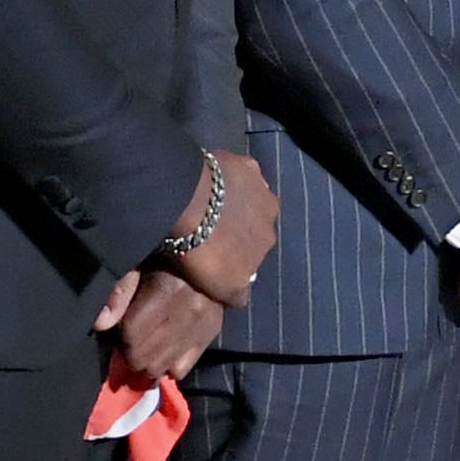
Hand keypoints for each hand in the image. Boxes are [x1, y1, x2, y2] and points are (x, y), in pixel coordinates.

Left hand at [110, 271, 224, 381]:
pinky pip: (180, 371)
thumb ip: (119, 295)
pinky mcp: (208, 339)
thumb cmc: (168, 264)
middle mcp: (185, 314)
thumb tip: (99, 325)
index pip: (131, 334)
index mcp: (165, 292)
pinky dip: (168, 367)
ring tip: (147, 349)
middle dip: (130, 353)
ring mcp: (198, 330)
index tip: (120, 330)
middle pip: (143, 356)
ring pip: (159, 368)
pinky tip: (165, 353)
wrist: (214, 261)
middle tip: (132, 341)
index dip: (119, 336)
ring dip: (147, 363)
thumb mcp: (139, 270)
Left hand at [157, 150, 276, 306]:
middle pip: (254, 222)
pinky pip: (237, 173)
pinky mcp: (243, 163)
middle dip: (238, 226)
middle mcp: (272, 213)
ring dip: (234, 201)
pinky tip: (208, 182)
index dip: (236, 253)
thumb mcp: (224, 285)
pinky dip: (227, 178)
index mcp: (269, 241)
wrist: (187, 204)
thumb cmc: (205, 250)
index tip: (215, 253)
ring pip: (248, 197)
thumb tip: (241, 298)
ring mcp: (260, 185)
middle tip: (209, 228)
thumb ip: (237, 293)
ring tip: (205, 204)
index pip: (255, 251)